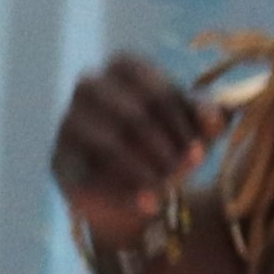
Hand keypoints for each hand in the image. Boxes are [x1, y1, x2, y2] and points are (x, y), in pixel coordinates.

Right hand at [49, 52, 214, 242]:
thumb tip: (214, 118)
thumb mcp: (194, 128)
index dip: (181, 119)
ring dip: (147, 170)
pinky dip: (123, 195)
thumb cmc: (168, 145)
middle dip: (166, 146)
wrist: (136, 191)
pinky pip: (88, 179)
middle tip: (190, 171)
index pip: (153, 86)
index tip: (202, 147)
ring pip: (108, 144)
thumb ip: (209, 117)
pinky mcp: (59, 162)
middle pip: (131, 114)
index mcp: (123, 67)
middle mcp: (89, 87)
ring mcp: (69, 124)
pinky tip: (150, 206)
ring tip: (172, 189)